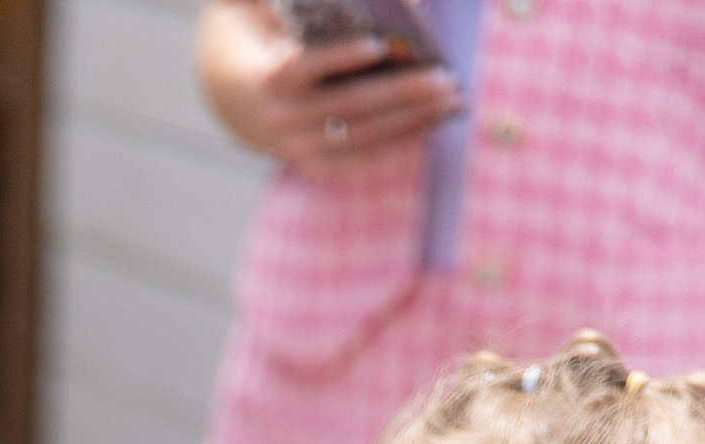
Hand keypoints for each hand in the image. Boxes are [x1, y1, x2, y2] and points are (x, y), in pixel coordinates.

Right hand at [197, 0, 459, 169]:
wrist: (253, 101)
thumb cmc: (289, 45)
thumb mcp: (288, 19)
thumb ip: (326, 8)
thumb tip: (400, 5)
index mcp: (273, 75)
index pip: (305, 65)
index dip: (340, 56)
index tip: (380, 43)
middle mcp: (282, 118)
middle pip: (349, 103)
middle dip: (402, 91)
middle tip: (445, 78)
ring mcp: (298, 148)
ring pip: (362, 134)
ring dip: (412, 119)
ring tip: (451, 100)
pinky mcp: (315, 167)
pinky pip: (364, 156)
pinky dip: (400, 139)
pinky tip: (431, 123)